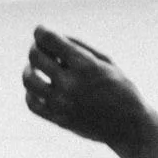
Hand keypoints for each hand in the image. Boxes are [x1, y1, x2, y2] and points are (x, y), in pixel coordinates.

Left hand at [22, 27, 153, 148]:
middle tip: (41, 49)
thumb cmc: (120, 89)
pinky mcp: (58, 119)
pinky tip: (40, 87)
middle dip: (36, 48)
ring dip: (29, 69)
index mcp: (85, 66)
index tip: (41, 31)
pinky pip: (31, 103)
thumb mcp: (106, 61)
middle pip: (35, 56)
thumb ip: (78, 46)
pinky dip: (31, 92)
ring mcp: (62, 104)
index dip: (41, 31)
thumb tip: (49, 38)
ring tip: (35, 68)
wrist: (129, 127)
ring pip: (28, 79)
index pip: (48, 39)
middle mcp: (71, 84)